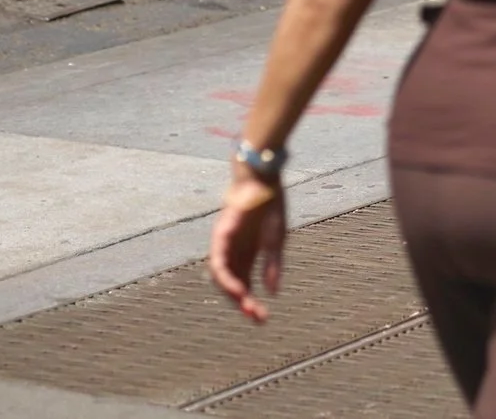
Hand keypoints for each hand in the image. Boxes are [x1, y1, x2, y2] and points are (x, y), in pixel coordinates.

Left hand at [207, 171, 286, 322]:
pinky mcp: (221, 235)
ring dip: (232, 293)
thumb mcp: (277, 239)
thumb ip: (273, 265)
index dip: (252, 303)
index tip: (263, 319)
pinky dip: (226, 277)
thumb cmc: (271, 204)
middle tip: (257, 318)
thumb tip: (272, 292)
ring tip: (246, 306)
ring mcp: (225, 245)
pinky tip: (237, 288)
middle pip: (233, 285)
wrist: (263, 176)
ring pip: (221, 277)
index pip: (245, 285)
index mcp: (248, 255)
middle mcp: (234, 253)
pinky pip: (218, 261)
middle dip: (243, 304)